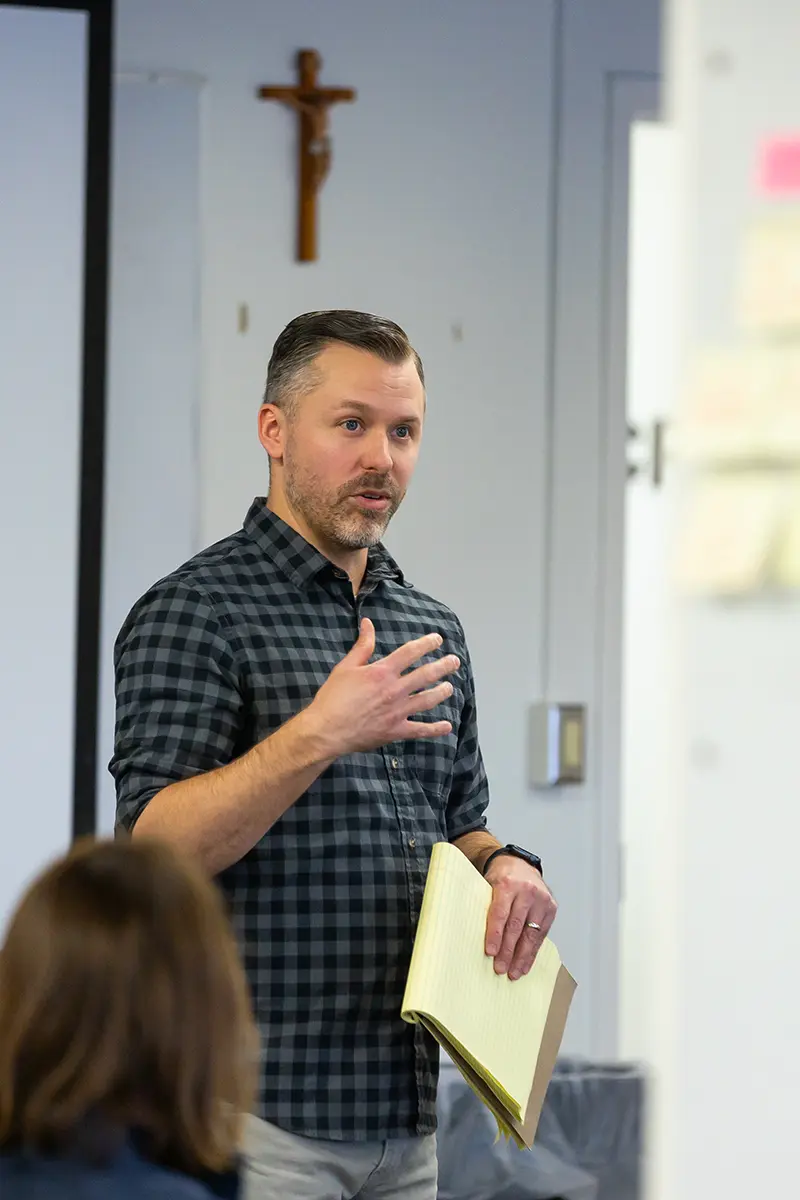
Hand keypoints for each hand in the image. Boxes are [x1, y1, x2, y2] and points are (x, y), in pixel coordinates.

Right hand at [306, 618, 459, 757]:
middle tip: (455, 661)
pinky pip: (420, 730)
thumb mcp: (345, 667)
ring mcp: (398, 711)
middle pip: (426, 675)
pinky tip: (447, 726)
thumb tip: (368, 624)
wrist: (326, 730)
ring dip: (442, 692)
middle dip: (443, 666)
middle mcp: (394, 690)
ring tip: (450, 687)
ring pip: (428, 700)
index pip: (410, 652)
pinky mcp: (396, 731)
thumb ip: (362, 646)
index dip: (426, 644)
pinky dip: (435, 729)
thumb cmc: (332, 698)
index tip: (437, 639)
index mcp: (382, 672)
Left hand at [484, 856, 556, 980]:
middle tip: (500, 968)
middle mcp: (527, 891)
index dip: (495, 934)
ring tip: (514, 973)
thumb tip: (470, 936)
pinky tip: (526, 964)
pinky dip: (533, 952)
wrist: (519, 863)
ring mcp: (541, 900)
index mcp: (507, 883)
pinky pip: (541, 935)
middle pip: (516, 926)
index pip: (500, 913)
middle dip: (508, 951)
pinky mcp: (551, 908)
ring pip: (531, 933)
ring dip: (522, 956)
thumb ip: (484, 905)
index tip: (490, 952)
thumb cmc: (500, 877)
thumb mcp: (487, 884)